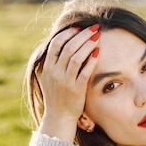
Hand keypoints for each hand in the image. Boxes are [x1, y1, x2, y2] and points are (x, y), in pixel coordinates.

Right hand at [37, 25, 100, 141]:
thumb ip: (51, 62)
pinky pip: (85, 72)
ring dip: (88, 45)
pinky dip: (91, 60)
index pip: (56, 44)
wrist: (59, 117)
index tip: (79, 27)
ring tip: (98, 37)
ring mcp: (65, 81)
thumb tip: (57, 44)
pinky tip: (98, 52)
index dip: (68, 33)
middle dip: (82, 35)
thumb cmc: (56, 95)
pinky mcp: (76, 90)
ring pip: (76, 57)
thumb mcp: (47, 77)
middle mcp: (54, 73)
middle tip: (94, 28)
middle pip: (68, 47)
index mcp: (47, 68)